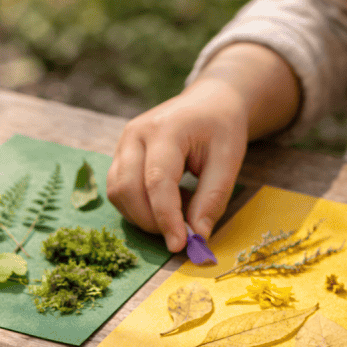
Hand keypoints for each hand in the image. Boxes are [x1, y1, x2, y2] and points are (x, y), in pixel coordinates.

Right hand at [106, 77, 247, 251]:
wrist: (208, 101)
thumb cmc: (221, 127)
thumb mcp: (229, 159)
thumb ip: (212, 198)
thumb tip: (197, 236)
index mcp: (166, 128)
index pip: (157, 181)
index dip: (166, 218)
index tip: (180, 245)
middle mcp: (135, 134)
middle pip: (127, 189)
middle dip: (151, 221)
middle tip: (180, 233)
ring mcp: (122, 144)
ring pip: (117, 194)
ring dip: (142, 217)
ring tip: (176, 211)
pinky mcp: (119, 156)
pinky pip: (118, 192)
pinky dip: (138, 208)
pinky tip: (164, 203)